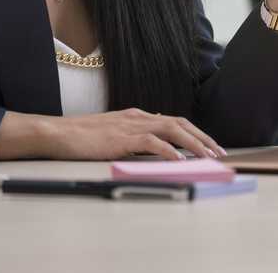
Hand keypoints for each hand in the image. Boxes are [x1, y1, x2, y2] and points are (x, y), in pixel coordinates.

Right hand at [47, 108, 226, 160]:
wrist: (58, 133)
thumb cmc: (81, 137)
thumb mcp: (112, 133)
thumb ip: (133, 135)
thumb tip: (155, 140)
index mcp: (136, 116)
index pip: (174, 121)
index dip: (194, 133)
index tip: (209, 146)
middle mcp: (138, 117)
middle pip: (180, 123)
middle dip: (203, 138)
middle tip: (220, 153)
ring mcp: (131, 125)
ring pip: (172, 129)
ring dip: (194, 144)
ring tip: (209, 157)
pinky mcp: (122, 138)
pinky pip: (153, 143)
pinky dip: (170, 151)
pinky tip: (181, 162)